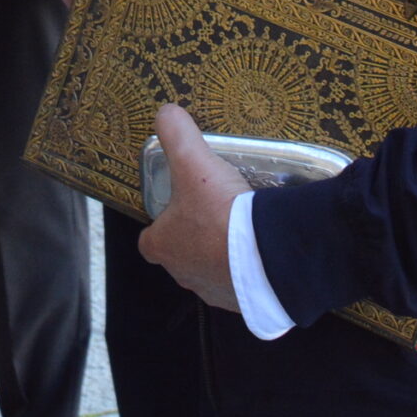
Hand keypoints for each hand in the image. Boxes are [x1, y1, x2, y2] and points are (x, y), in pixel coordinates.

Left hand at [137, 105, 246, 313]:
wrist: (265, 256)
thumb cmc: (219, 213)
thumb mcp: (192, 161)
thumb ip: (176, 133)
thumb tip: (166, 113)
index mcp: (162, 247)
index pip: (150, 240)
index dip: (160, 224)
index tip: (178, 208)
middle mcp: (183, 275)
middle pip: (182, 256)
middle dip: (196, 238)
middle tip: (216, 215)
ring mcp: (214, 291)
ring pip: (212, 271)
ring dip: (223, 255)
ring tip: (242, 232)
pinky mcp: (244, 302)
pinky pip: (242, 285)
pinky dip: (248, 270)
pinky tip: (262, 251)